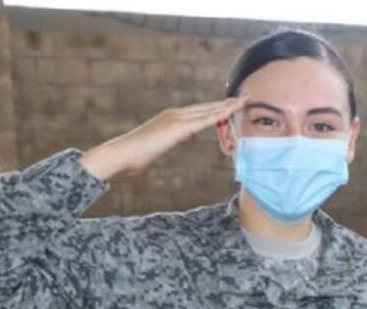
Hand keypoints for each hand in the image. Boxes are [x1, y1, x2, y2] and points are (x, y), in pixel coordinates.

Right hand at [80, 96, 249, 179]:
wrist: (122, 153)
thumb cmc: (137, 154)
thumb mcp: (160, 145)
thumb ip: (174, 138)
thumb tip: (183, 136)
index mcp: (172, 118)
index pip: (199, 112)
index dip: (216, 108)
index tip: (230, 105)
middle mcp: (176, 114)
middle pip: (206, 107)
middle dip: (225, 103)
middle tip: (243, 97)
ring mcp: (176, 119)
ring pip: (207, 111)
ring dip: (226, 106)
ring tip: (242, 101)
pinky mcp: (177, 127)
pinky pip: (202, 121)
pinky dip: (217, 115)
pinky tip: (229, 112)